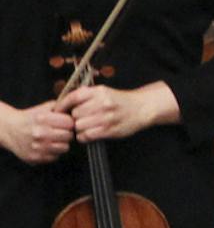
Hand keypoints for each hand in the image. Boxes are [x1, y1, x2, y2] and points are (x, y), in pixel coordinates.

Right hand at [0, 99, 75, 164]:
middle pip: (69, 136)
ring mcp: (37, 147)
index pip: (70, 123)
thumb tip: (80, 110)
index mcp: (43, 119)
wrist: (11, 130)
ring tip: (54, 139)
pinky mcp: (36, 158)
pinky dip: (53, 152)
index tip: (66, 123)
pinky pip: (55, 157)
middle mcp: (40, 133)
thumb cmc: (32, 118)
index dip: (70, 123)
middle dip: (67, 133)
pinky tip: (47, 146)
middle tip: (60, 131)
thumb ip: (62, 107)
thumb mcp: (45, 108)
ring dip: (62, 144)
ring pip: (64, 148)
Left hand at [55, 82, 177, 142]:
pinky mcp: (110, 130)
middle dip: (75, 118)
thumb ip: (85, 96)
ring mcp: (107, 117)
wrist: (142, 108)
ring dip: (80, 128)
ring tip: (87, 126)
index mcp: (99, 91)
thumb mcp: (103, 92)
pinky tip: (90, 133)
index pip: (73, 97)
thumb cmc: (119, 101)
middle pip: (74, 114)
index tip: (58, 111)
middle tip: (81, 119)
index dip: (62, 106)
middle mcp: (103, 103)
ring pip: (79, 126)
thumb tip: (62, 105)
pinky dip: (84, 136)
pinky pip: (87, 136)